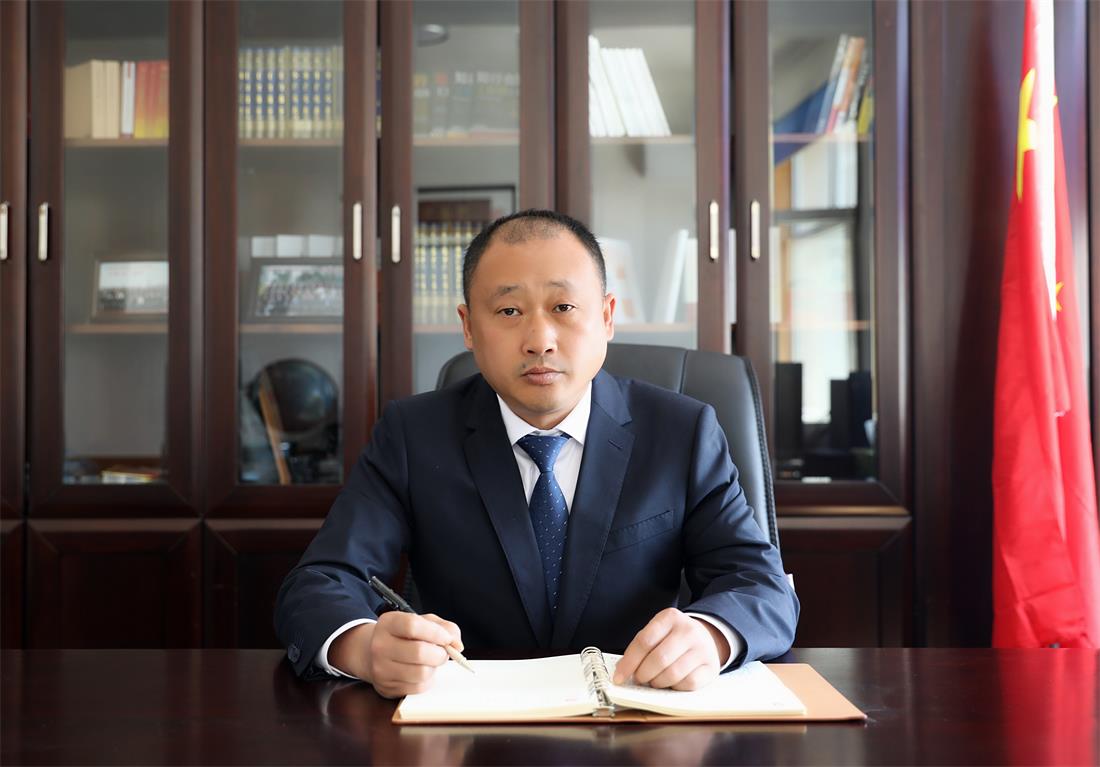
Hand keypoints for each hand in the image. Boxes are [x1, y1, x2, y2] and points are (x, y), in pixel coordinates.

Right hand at [329, 612, 462, 697]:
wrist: (373, 654)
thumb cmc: (404, 636)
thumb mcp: (422, 622)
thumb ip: (443, 628)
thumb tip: (457, 645)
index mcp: (388, 623)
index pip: (413, 626)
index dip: (436, 633)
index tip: (447, 638)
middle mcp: (380, 645)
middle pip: (419, 652)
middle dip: (440, 653)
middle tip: (442, 652)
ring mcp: (381, 668)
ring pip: (421, 673)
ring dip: (434, 668)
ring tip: (430, 662)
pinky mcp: (387, 687)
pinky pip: (418, 688)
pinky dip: (427, 680)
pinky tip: (421, 671)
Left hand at [612, 608, 728, 690]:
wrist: (706, 637)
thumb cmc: (674, 638)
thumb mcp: (657, 632)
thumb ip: (640, 647)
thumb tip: (622, 670)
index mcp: (670, 617)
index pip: (644, 641)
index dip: (629, 662)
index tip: (619, 677)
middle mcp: (688, 630)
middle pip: (659, 659)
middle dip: (643, 674)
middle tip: (639, 679)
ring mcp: (702, 648)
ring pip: (673, 674)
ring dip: (658, 683)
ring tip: (654, 681)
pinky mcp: (711, 667)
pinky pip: (688, 684)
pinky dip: (675, 687)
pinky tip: (671, 682)